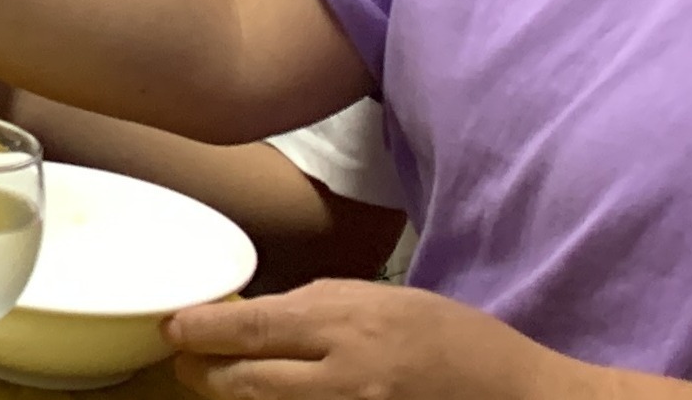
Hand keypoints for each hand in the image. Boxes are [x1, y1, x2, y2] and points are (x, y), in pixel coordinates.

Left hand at [169, 282, 569, 398]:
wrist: (518, 398)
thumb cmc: (452, 340)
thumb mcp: (383, 302)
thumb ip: (318, 308)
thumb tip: (256, 317)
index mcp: (347, 325)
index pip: (251, 329)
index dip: (201, 332)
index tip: (173, 329)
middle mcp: (346, 378)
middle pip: (247, 384)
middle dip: (206, 374)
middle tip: (188, 363)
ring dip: (239, 399)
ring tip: (223, 382)